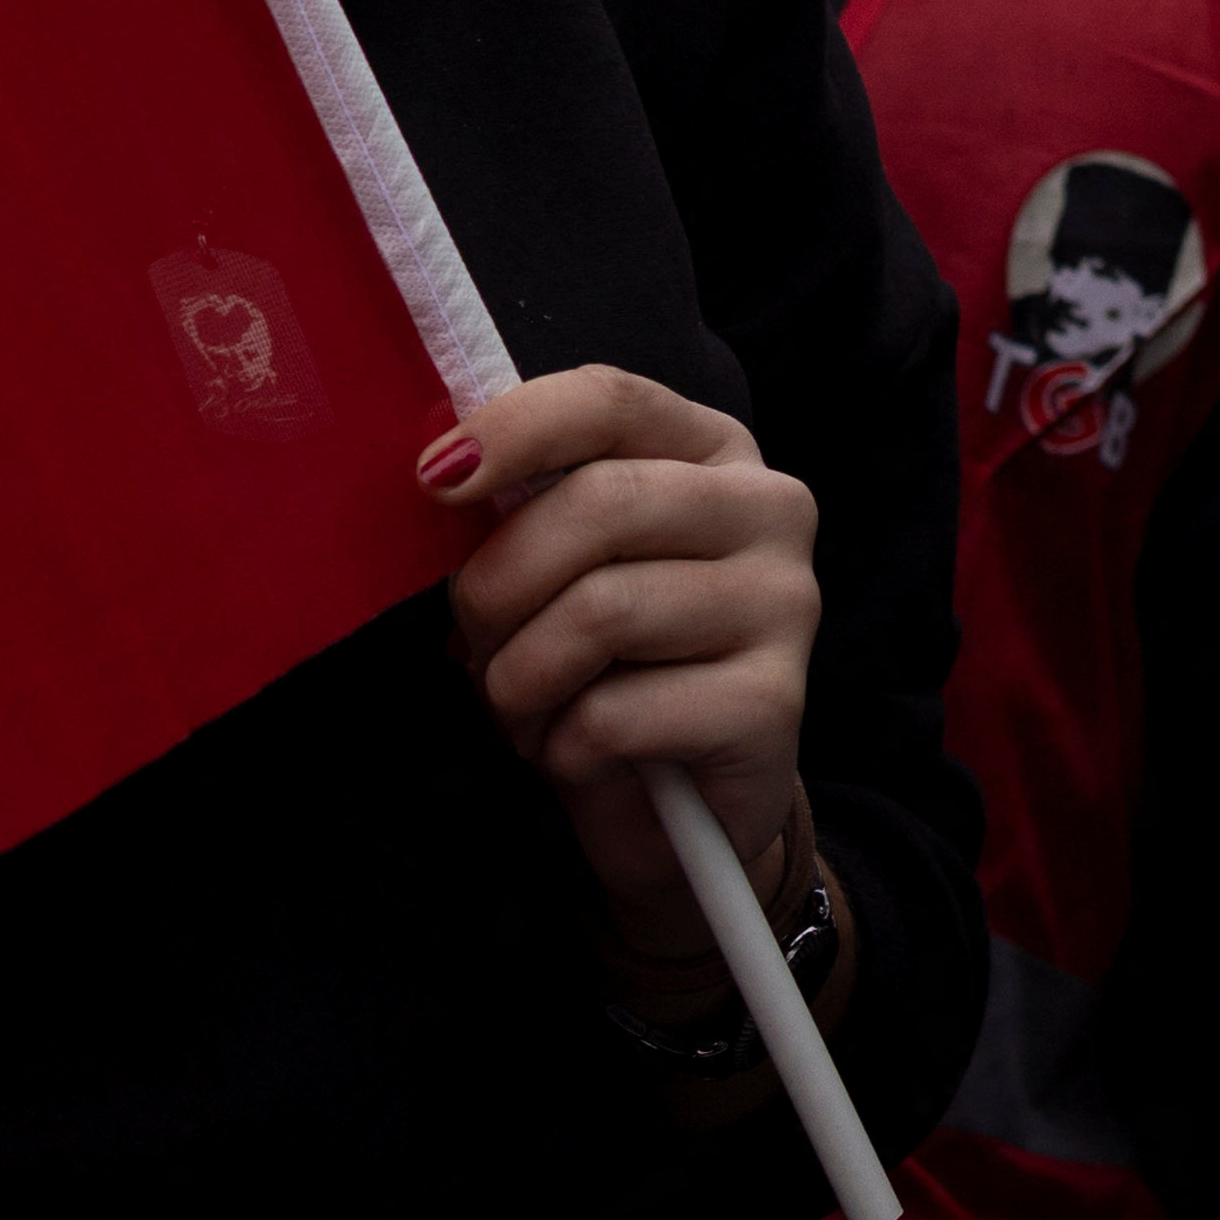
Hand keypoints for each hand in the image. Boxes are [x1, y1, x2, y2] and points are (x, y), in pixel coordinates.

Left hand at [430, 368, 826, 1000]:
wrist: (676, 819)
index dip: (516, 429)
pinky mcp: (773, 702)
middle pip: (600, 502)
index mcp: (710, 451)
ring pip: (598, 611)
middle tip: (475, 644)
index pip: (612, 400)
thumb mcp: (558, 575)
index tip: (434, 478)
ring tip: (532, 711)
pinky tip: (583, 757)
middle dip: (500, 586)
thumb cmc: (600, 674)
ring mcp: (785, 601)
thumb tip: (445, 470)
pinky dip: (563, 748)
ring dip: (521, 681)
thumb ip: (522, 511)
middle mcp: (769, 508)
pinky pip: (614, 713)